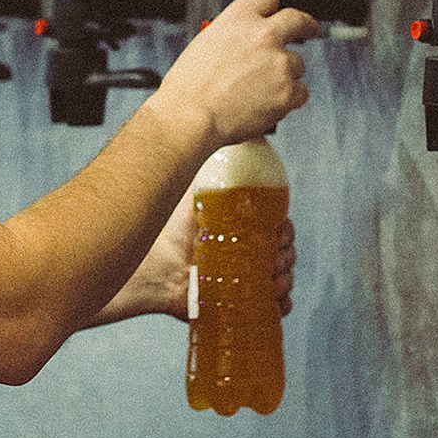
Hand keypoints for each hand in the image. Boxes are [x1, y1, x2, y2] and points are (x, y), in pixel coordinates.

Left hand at [96, 176, 297, 322]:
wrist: (151, 267)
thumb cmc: (168, 228)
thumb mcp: (194, 193)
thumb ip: (206, 163)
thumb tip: (219, 131)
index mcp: (239, 226)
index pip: (275, 226)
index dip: (283, 230)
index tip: (280, 231)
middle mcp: (242, 252)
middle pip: (281, 252)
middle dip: (285, 254)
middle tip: (275, 255)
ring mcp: (240, 278)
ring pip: (279, 278)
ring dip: (284, 278)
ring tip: (272, 277)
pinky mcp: (234, 303)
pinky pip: (266, 306)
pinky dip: (278, 304)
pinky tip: (275, 299)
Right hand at [151, 0, 317, 150]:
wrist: (191, 117)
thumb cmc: (190, 87)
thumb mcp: (206, 43)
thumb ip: (233, 35)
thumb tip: (245, 41)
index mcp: (239, 19)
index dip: (272, 5)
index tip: (276, 13)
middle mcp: (263, 36)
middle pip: (297, 20)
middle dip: (305, 25)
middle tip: (308, 30)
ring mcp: (279, 64)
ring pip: (297, 63)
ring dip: (285, 74)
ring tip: (260, 90)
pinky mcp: (287, 92)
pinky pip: (300, 92)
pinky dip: (289, 99)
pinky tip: (268, 103)